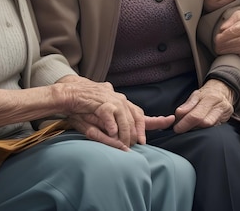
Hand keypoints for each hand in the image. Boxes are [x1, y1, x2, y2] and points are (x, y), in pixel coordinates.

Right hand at [55, 76, 172, 149]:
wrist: (69, 93)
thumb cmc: (83, 109)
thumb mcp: (99, 124)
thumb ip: (111, 133)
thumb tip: (122, 146)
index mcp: (122, 105)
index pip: (141, 114)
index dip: (156, 120)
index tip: (170, 121)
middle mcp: (120, 101)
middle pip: (135, 119)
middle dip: (136, 135)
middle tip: (136, 145)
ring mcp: (111, 100)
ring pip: (125, 119)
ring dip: (125, 134)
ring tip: (124, 145)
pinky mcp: (100, 102)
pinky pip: (109, 116)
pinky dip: (112, 126)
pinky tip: (112, 132)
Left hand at [173, 79, 233, 132]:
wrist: (223, 91)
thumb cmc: (206, 94)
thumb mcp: (196, 95)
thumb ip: (187, 105)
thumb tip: (178, 114)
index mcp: (210, 98)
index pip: (196, 115)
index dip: (184, 123)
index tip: (176, 128)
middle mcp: (219, 106)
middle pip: (204, 123)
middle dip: (190, 127)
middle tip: (181, 129)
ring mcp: (224, 114)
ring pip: (209, 127)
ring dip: (197, 129)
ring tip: (190, 127)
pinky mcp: (227, 120)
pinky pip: (214, 128)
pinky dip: (205, 130)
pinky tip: (199, 129)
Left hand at [214, 10, 239, 58]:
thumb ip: (231, 20)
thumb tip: (222, 29)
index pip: (229, 33)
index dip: (220, 37)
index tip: (216, 39)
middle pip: (230, 43)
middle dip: (221, 45)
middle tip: (217, 46)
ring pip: (235, 51)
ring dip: (226, 51)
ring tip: (221, 50)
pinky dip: (235, 54)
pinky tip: (232, 51)